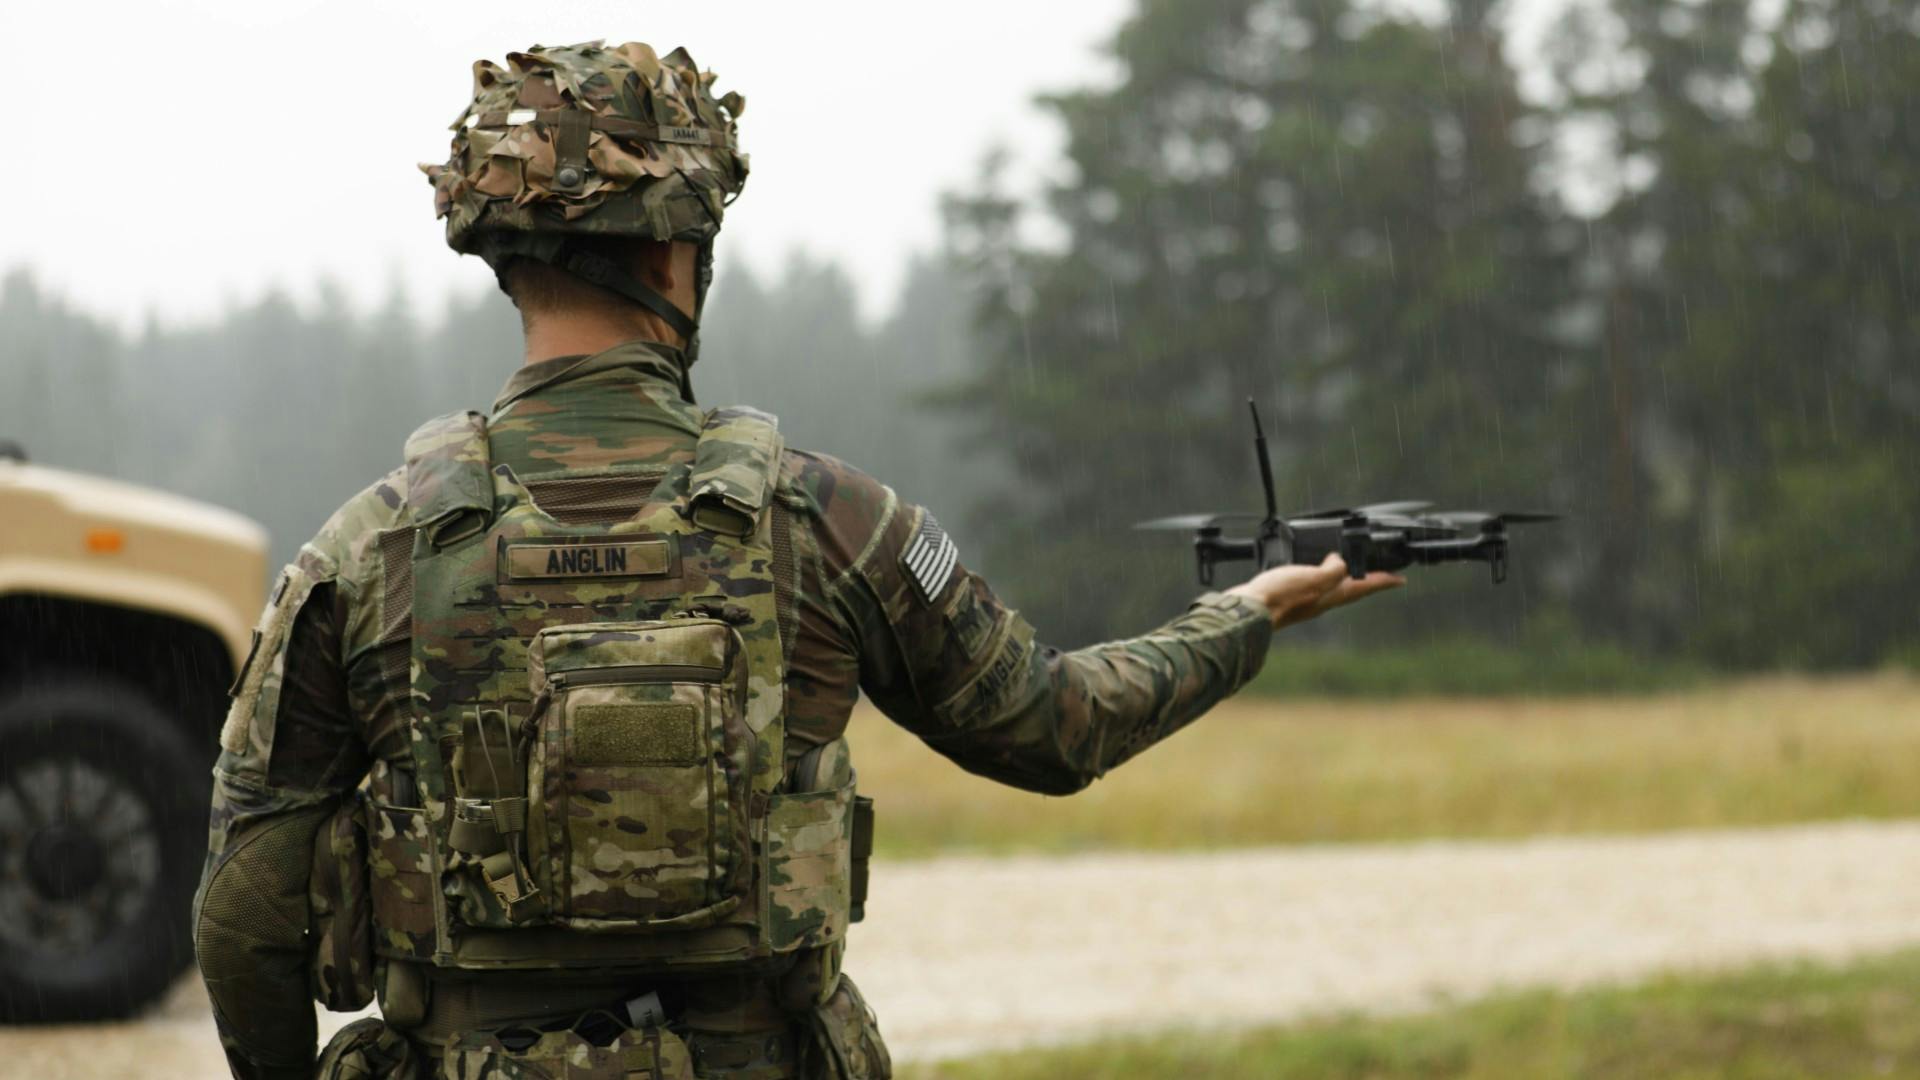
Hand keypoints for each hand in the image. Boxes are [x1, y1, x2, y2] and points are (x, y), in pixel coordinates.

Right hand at [1226, 553, 1403, 629]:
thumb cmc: (1278, 597)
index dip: (1383, 581)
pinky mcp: (1289, 598)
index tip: (1400, 579)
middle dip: (1367, 582)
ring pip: (1332, 588)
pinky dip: (1320, 577)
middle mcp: (1321, 601)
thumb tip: (1341, 561)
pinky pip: (1313, 586)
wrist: (1247, 613)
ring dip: (1345, 579)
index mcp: (1330, 595)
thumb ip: (1332, 570)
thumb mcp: (1312, 578)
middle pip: (1352, 590)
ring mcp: (1306, 601)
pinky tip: (1311, 572)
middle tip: (1380, 575)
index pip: (1364, 587)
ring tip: (1350, 571)